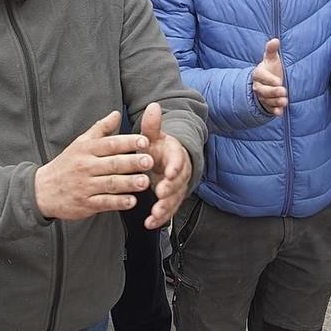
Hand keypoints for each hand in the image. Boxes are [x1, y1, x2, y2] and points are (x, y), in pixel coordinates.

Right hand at [33, 111, 154, 221]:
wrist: (42, 190)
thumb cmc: (66, 164)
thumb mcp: (80, 143)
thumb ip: (100, 129)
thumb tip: (117, 114)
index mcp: (86, 150)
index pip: (109, 144)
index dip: (128, 142)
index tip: (144, 141)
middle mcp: (86, 167)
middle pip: (112, 163)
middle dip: (132, 162)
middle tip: (149, 161)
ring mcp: (85, 186)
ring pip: (110, 184)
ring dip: (128, 183)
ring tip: (145, 182)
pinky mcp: (85, 204)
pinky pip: (104, 202)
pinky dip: (118, 202)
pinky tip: (132, 201)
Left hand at [139, 102, 192, 228]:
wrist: (166, 160)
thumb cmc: (158, 147)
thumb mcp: (154, 135)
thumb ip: (152, 125)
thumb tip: (153, 106)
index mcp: (175, 155)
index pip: (178, 160)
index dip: (175, 167)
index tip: (169, 172)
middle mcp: (180, 172)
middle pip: (178, 182)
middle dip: (170, 189)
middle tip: (160, 194)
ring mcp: (176, 188)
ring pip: (174, 199)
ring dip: (165, 207)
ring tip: (154, 214)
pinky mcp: (171, 200)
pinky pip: (168, 210)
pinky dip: (160, 218)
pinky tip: (149, 224)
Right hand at [250, 37, 287, 115]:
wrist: (268, 81)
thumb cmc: (271, 68)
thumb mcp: (272, 58)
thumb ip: (271, 50)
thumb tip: (275, 40)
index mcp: (258, 74)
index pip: (262, 76)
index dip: (270, 79)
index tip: (279, 81)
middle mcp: (258, 86)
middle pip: (263, 90)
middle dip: (274, 92)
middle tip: (284, 92)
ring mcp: (262, 96)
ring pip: (267, 100)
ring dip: (275, 102)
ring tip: (284, 102)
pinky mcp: (267, 104)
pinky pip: (269, 108)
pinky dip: (274, 111)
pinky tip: (280, 113)